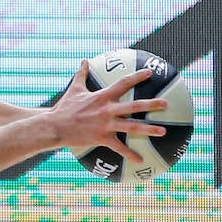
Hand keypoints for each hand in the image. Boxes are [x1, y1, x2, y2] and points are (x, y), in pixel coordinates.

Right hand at [51, 61, 166, 166]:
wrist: (55, 126)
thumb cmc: (64, 107)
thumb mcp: (74, 89)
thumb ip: (82, 74)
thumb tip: (84, 60)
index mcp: (102, 96)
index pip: (123, 83)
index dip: (137, 77)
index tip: (150, 72)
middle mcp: (107, 110)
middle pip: (135, 106)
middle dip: (152, 104)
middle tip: (167, 104)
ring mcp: (106, 125)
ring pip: (132, 126)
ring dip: (149, 129)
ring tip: (163, 131)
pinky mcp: (102, 138)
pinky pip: (119, 148)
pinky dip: (130, 154)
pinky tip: (140, 161)